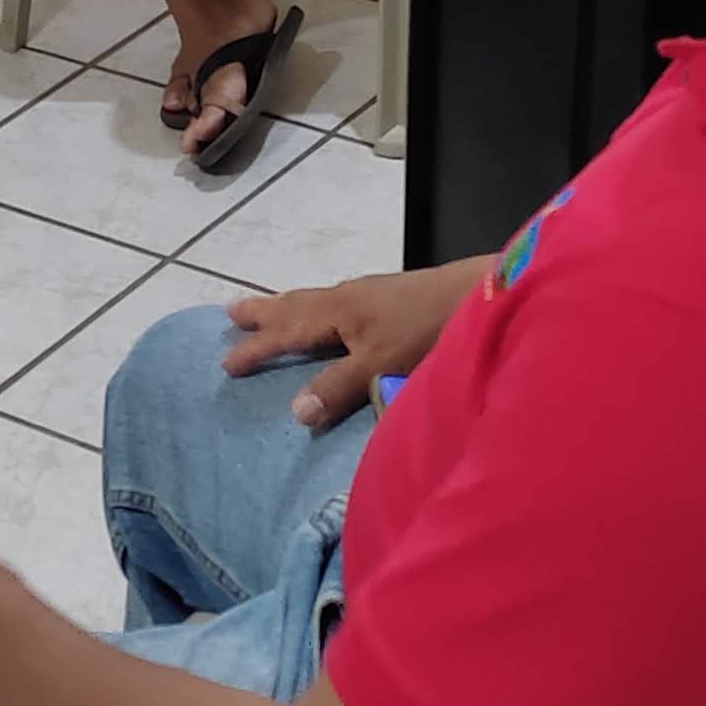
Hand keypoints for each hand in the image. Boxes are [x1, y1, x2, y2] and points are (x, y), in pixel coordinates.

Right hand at [221, 259, 480, 427]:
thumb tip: (295, 411)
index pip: (286, 333)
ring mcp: (369, 295)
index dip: (257, 350)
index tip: (225, 365)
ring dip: (287, 307)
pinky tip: (329, 315)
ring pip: (314, 300)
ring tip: (269, 308)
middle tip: (231, 313)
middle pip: (294, 305)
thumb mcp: (380, 364)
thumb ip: (339, 386)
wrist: (481, 295)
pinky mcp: (390, 298)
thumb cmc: (428, 329)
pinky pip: (334, 302)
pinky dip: (315, 309)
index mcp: (336, 312)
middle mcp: (346, 298)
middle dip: (264, 313)